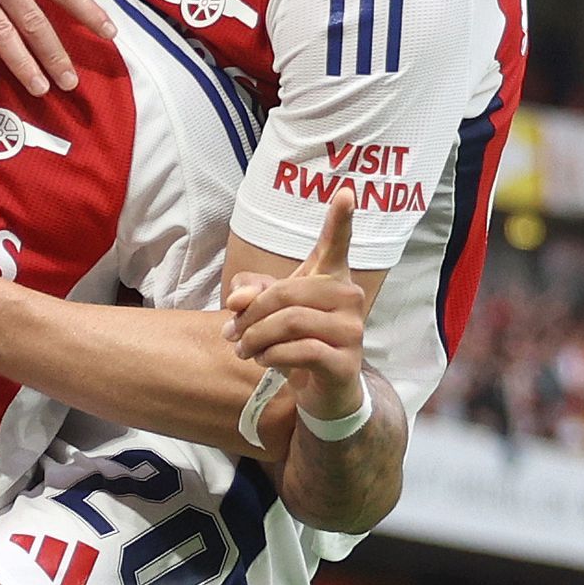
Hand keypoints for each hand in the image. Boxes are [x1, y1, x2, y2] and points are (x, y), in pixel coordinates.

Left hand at [223, 195, 369, 427]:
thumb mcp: (269, 313)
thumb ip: (250, 295)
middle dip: (251, 314)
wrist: (324, 393)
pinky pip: (299, 351)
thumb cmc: (298, 343)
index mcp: (331, 279)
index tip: (346, 191)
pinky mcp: (345, 362)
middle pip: (287, 292)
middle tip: (232, 333)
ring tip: (244, 349)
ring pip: (290, 322)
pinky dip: (271, 356)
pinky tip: (264, 361)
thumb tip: (236, 300)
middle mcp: (348, 299)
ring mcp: (351, 331)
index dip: (341, 219)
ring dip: (255, 338)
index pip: (336, 245)